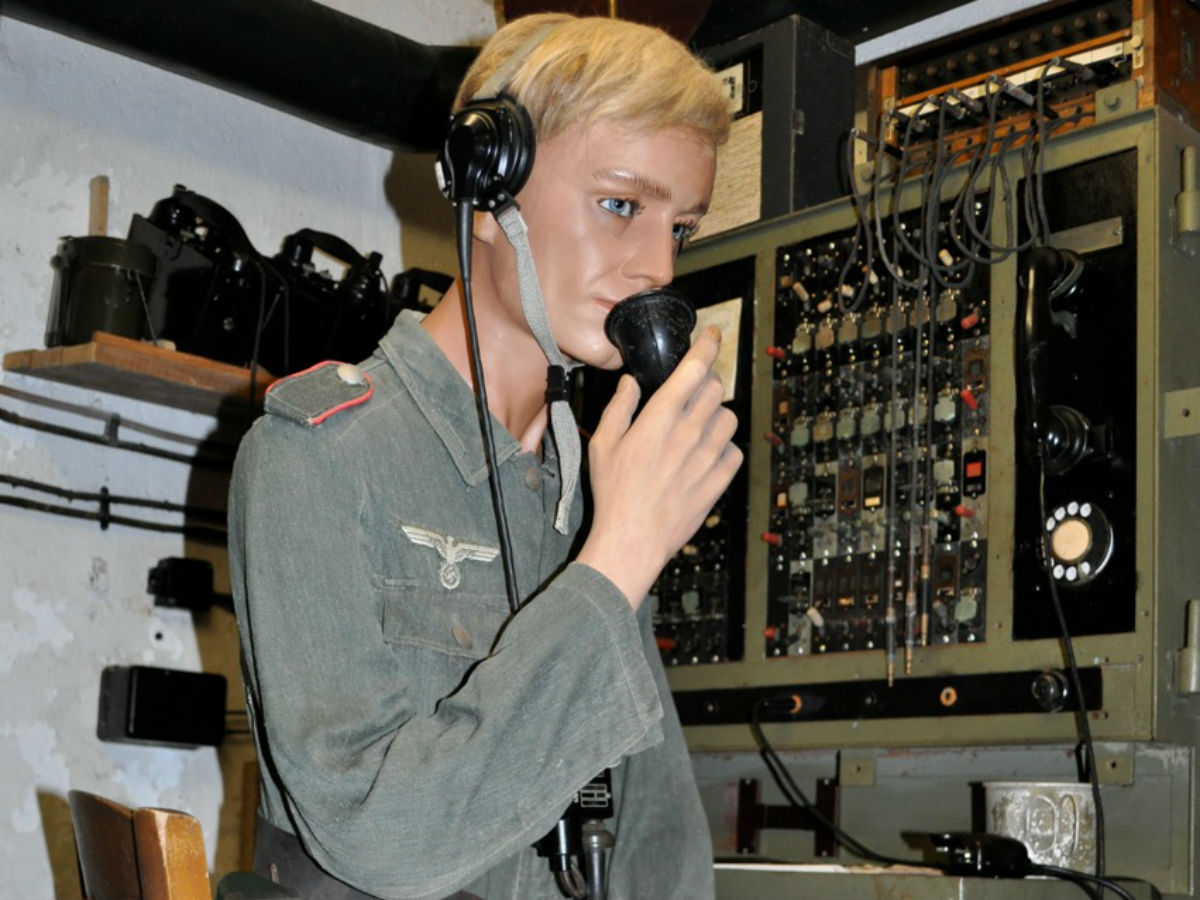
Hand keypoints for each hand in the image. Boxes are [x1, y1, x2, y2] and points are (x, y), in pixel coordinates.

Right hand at [577, 327, 741, 607]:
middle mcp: (688, 433)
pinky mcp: (719, 480)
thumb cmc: (614, 493)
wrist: (633, 539)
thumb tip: (630, 383)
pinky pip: (734, 452)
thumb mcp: (603, 444)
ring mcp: (707, 457)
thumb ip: (619, 408)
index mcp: (659, 419)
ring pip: (729, 419)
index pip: (693, 370)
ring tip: (699, 427)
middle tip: (695, 390)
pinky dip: (724, 449)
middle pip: (715, 389)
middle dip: (708, 382)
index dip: (707, 347)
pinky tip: (706, 456)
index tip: (713, 336)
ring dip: (717, 416)